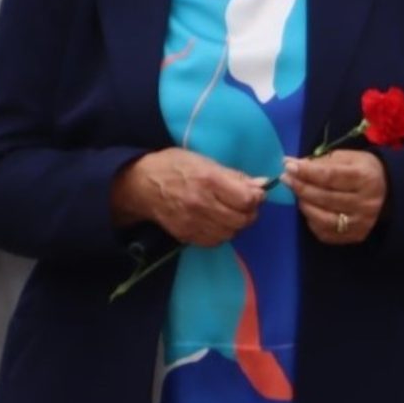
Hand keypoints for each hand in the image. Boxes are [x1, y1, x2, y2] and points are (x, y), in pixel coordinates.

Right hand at [110, 149, 263, 247]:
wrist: (141, 185)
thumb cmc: (174, 166)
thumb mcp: (204, 161)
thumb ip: (234, 176)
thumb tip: (262, 185)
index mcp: (208, 180)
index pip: (247, 200)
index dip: (256, 197)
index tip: (253, 192)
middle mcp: (202, 204)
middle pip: (242, 219)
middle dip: (249, 212)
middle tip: (243, 203)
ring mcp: (193, 223)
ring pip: (231, 233)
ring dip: (236, 224)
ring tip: (229, 212)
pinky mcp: (187, 236)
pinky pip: (215, 241)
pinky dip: (221, 233)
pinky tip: (216, 222)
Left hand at [284, 149, 387, 244]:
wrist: (389, 193)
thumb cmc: (363, 170)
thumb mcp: (348, 158)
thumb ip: (321, 161)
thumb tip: (293, 163)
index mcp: (365, 178)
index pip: (330, 176)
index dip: (307, 171)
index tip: (288, 165)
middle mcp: (365, 203)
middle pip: (325, 197)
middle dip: (301, 187)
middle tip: (285, 178)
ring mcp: (361, 223)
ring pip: (323, 218)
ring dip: (305, 205)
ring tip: (297, 194)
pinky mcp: (355, 236)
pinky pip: (326, 232)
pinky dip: (312, 220)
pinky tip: (310, 209)